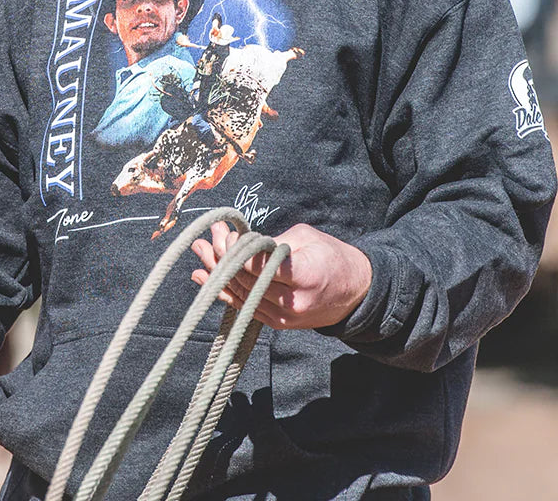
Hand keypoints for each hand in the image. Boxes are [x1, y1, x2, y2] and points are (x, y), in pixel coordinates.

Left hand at [191, 221, 371, 328]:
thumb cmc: (332, 257)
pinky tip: (205, 278)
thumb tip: (238, 242)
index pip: (257, 266)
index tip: (226, 233)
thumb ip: (272, 242)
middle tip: (206, 238)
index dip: (236, 250)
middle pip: (244, 281)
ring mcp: (285, 317)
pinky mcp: (279, 324)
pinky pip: (246, 307)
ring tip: (200, 252)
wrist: (357, 293)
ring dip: (217, 273)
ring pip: (241, 295)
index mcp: (304, 277)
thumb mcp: (306, 238)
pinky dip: (225, 292)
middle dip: (220, 258)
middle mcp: (293, 302)